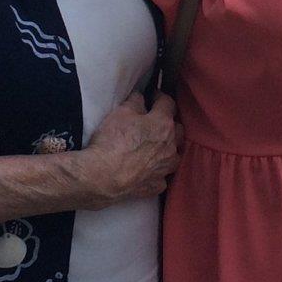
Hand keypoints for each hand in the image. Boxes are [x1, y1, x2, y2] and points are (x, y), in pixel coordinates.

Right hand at [77, 92, 178, 207]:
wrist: (103, 177)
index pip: (168, 103)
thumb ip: (135, 102)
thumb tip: (141, 97)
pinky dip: (157, 171)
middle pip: (178, 130)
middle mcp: (170, 146)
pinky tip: (148, 170)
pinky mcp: (157, 185)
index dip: (159, 97)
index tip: (153, 96)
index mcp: (163, 124)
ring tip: (155, 147)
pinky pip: (162, 175)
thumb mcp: (121, 112)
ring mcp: (165, 168)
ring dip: (168, 149)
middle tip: (155, 121)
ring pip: (175, 154)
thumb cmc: (113, 141)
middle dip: (169, 123)